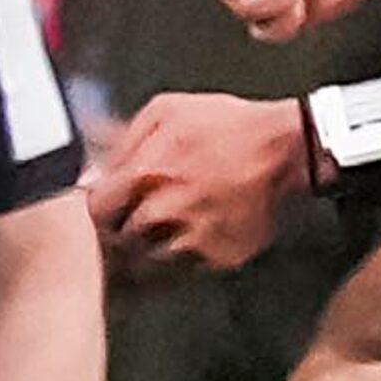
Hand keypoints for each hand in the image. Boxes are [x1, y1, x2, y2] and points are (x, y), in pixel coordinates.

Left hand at [86, 94, 309, 272]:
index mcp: (147, 172)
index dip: (99, 208)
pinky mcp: (217, 256)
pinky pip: (182, 270)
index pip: (97, 208)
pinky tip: (185, 240)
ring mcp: (192, 237)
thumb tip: (93, 164)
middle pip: (118, 238)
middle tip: (127, 224)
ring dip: (145, 250)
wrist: (286, 150)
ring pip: (146, 261)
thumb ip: (124, 138)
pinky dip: (177, 260)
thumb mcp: (167, 111)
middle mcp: (165, 209)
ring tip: (158, 233)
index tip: (105, 207)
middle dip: (119, 231)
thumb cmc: (229, 126)